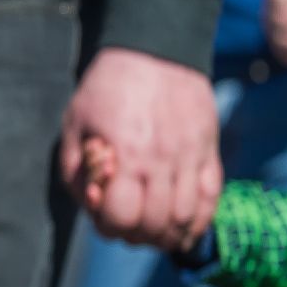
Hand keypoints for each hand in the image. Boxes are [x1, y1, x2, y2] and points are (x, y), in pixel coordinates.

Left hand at [59, 47, 220, 249]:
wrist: (155, 51)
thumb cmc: (106, 89)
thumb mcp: (74, 124)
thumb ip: (76, 169)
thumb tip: (91, 203)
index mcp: (126, 155)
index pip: (122, 217)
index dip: (108, 226)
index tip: (104, 218)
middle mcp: (162, 161)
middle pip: (155, 224)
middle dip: (136, 235)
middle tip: (126, 229)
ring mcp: (191, 157)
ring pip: (185, 217)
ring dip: (167, 235)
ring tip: (152, 233)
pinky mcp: (210, 151)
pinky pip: (211, 198)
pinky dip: (199, 221)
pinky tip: (183, 227)